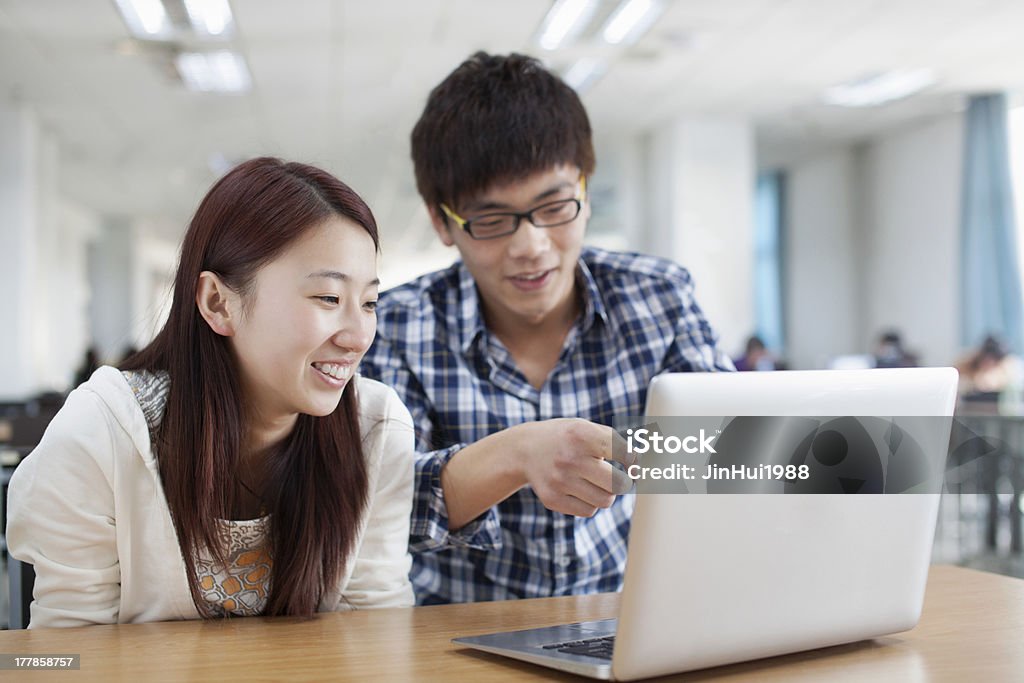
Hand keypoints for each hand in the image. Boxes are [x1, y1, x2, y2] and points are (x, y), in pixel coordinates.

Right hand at [516, 418, 634, 516]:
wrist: (524, 449)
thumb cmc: (568, 438)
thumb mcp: (588, 428)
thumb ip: (618, 443)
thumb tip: (645, 468)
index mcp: (582, 434)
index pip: (624, 454)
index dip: (635, 463)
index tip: (633, 466)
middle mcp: (570, 458)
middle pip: (618, 484)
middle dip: (623, 482)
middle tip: (614, 476)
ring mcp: (559, 481)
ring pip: (605, 500)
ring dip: (607, 493)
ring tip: (595, 481)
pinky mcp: (552, 499)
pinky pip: (588, 511)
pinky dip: (590, 503)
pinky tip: (579, 489)